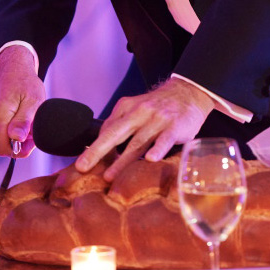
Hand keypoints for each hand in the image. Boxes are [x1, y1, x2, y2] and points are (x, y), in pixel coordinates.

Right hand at [0, 45, 45, 156]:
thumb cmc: (25, 83)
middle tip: (33, 127)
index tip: (32, 140)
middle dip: (21, 142)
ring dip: (16, 135)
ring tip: (27, 118)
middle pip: (4, 144)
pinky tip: (19, 117)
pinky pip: (0, 132)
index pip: (4, 147)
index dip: (20, 150)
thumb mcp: (33, 100)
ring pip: (3, 139)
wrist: (11, 69)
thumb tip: (17, 139)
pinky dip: (11, 129)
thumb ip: (24, 121)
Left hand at [74, 77, 213, 180]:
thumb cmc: (157, 108)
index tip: (82, 165)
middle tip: (82, 166)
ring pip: (138, 141)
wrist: (187, 92)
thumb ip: (120, 126)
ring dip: (122, 160)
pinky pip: (165, 139)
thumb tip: (99, 149)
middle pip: (115, 133)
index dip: (94, 147)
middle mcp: (140, 112)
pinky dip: (158, 148)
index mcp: (126, 108)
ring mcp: (158, 119)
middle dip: (97, 151)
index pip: (107, 129)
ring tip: (109, 176)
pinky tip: (150, 160)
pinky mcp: (176, 126)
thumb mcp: (135, 110)